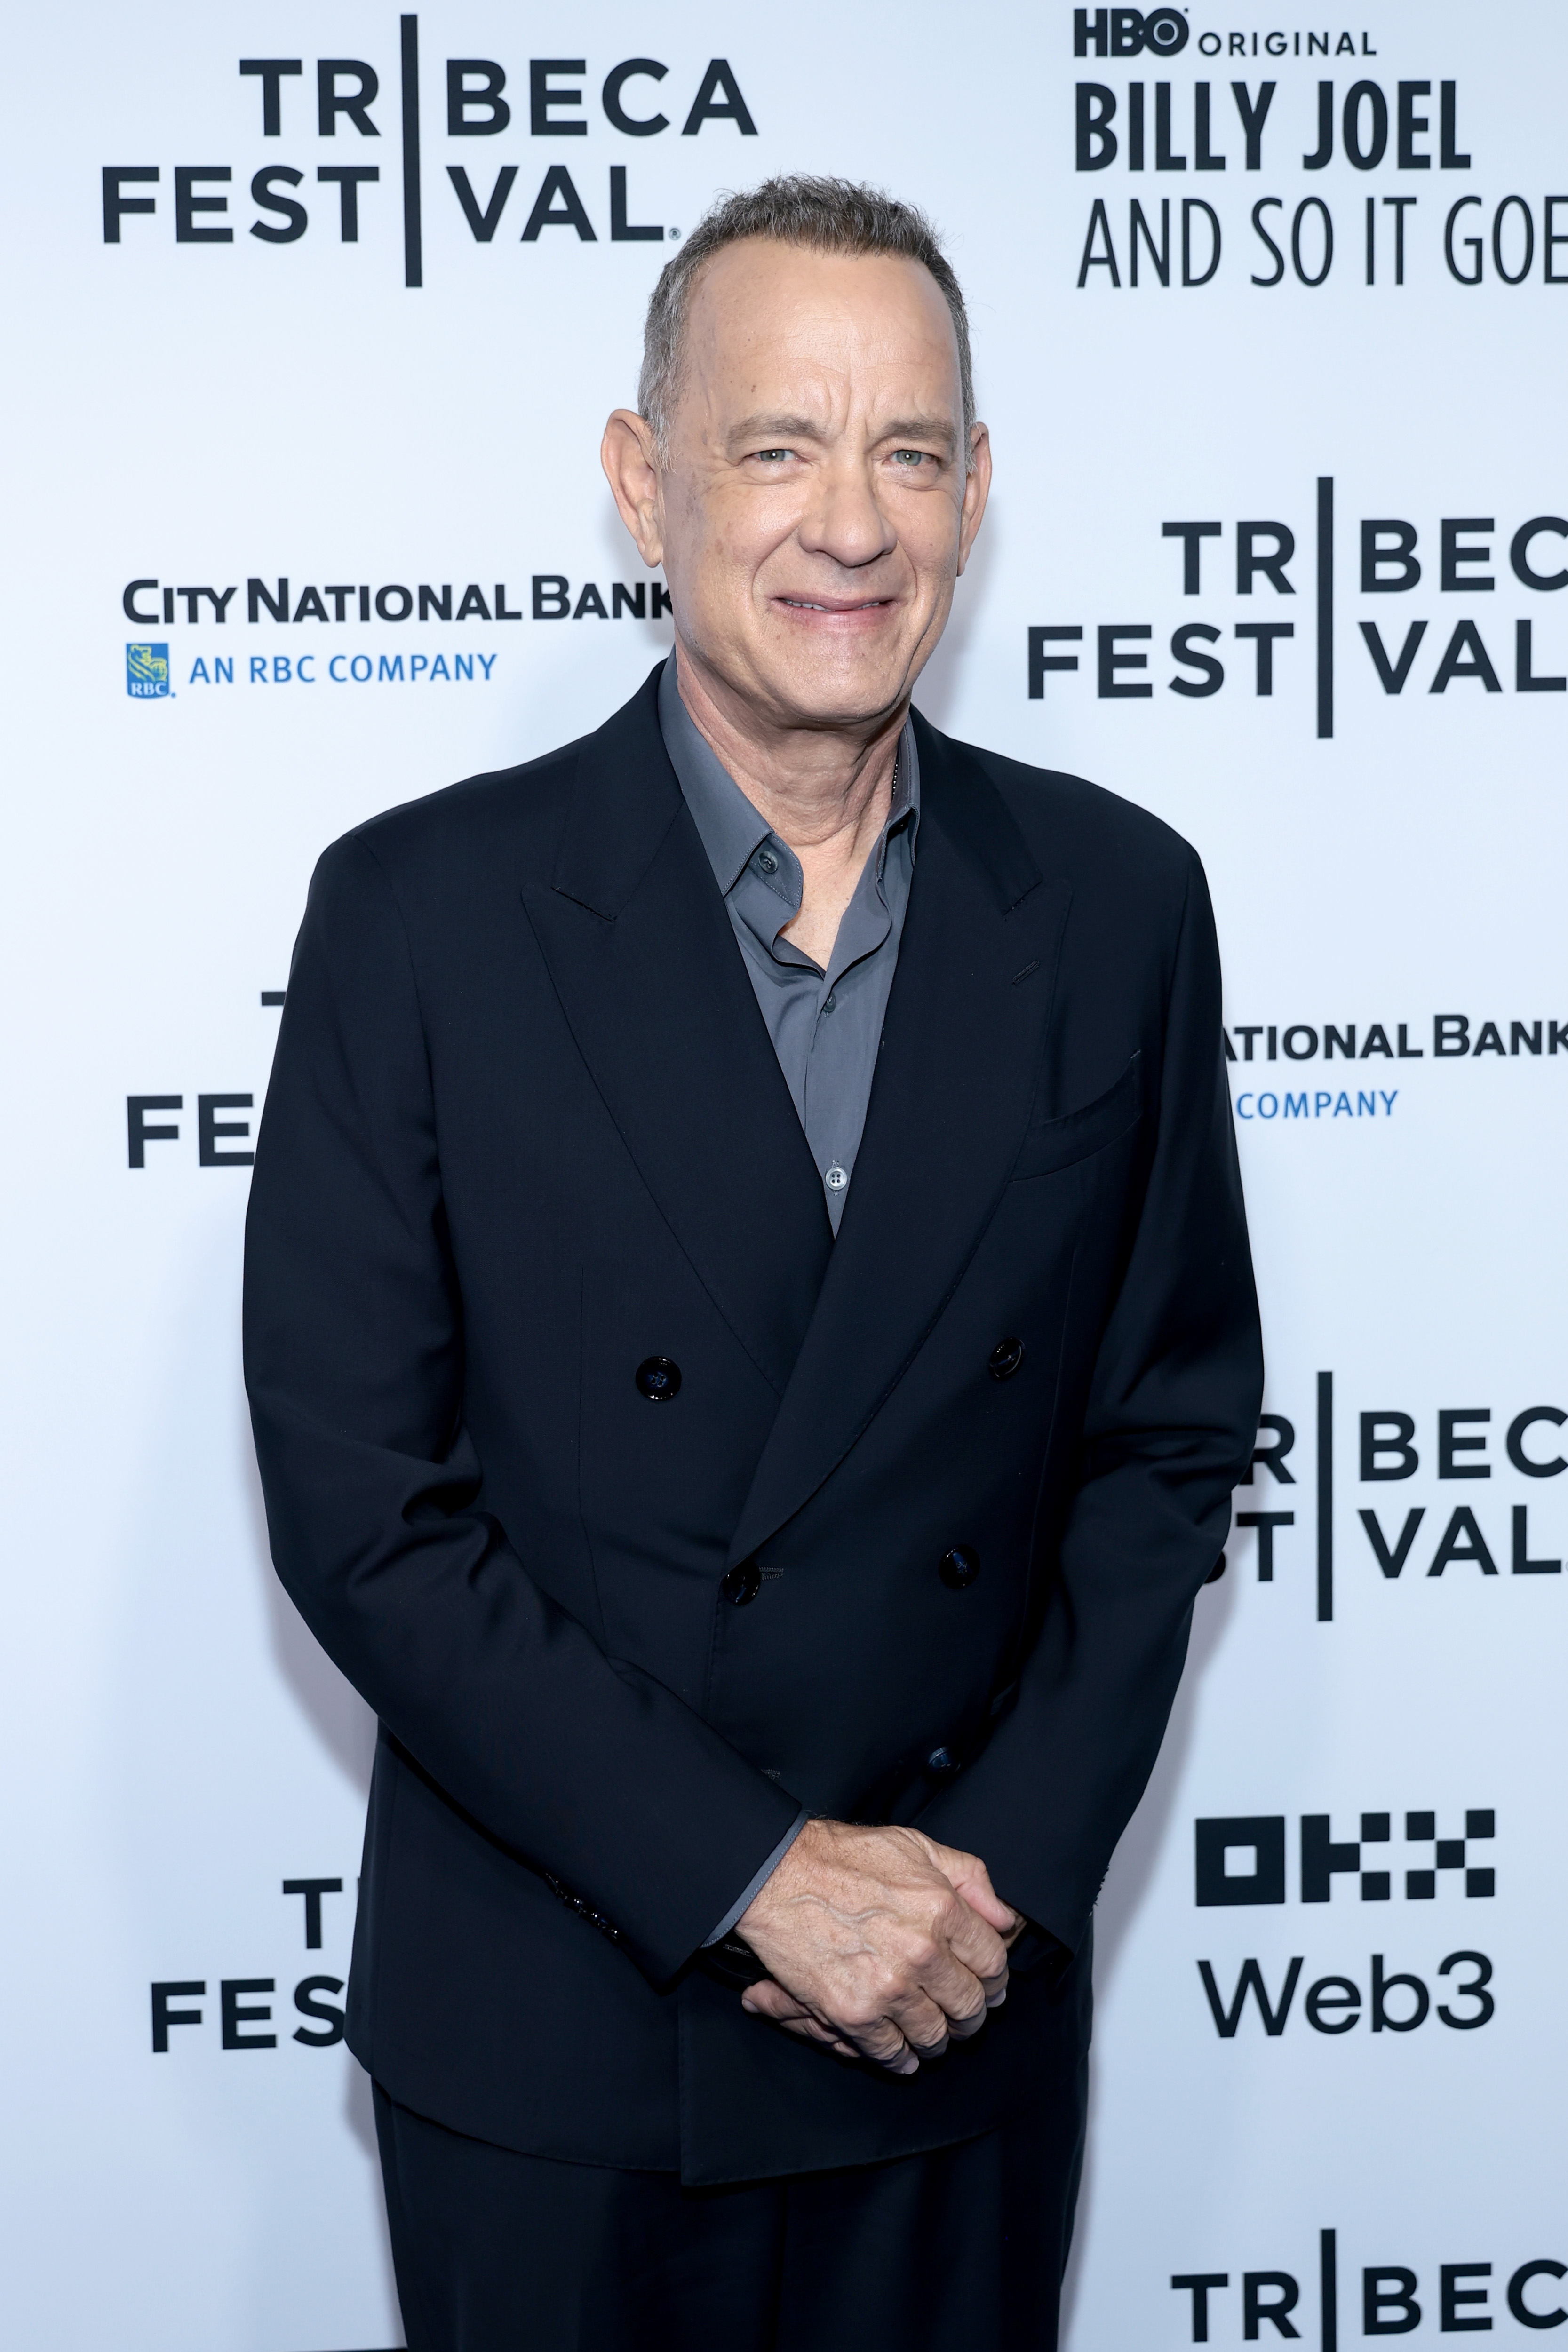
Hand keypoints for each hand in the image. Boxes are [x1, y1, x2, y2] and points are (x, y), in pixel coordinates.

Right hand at [734, 1819, 1016, 2073]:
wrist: (777, 1876)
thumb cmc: (845, 1857)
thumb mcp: (917, 1846)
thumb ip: (970, 1878)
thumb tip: (1006, 1919)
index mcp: (942, 1909)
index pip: (993, 1963)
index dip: (994, 1979)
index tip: (988, 1985)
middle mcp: (921, 1953)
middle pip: (970, 2006)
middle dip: (970, 2014)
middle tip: (963, 2014)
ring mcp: (888, 1988)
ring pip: (935, 2036)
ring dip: (938, 2038)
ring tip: (933, 2032)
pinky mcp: (853, 2014)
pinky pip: (893, 2053)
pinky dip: (901, 2058)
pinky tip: (902, 2050)